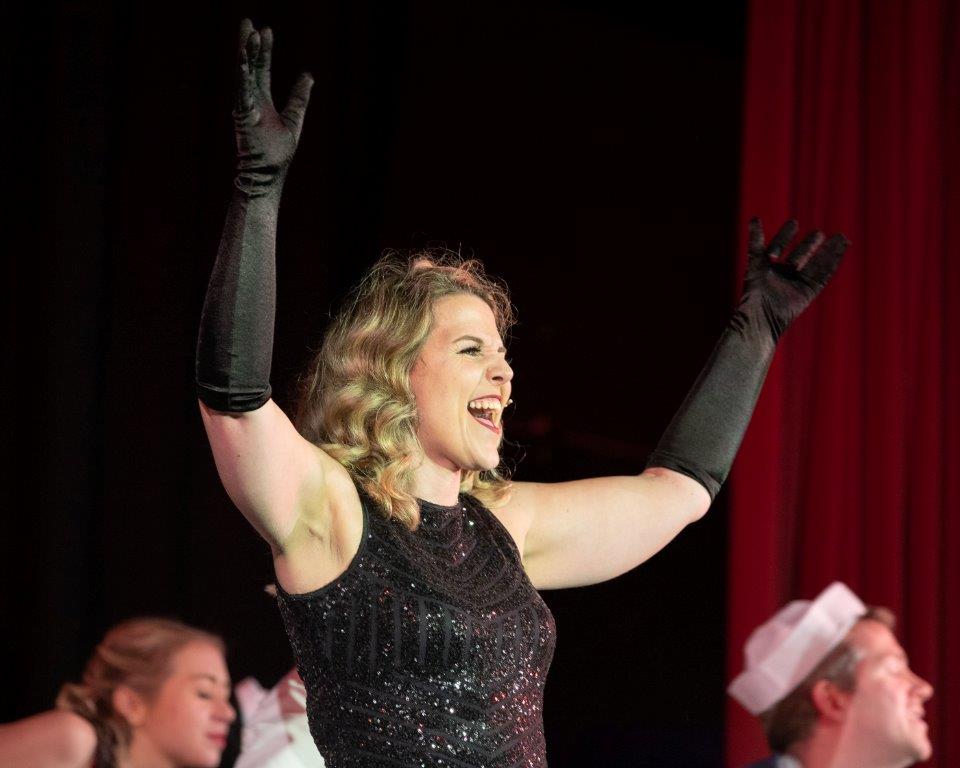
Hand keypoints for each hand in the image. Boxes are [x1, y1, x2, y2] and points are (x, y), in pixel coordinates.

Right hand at [233, 19, 313, 194]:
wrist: (268, 172)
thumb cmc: (277, 152)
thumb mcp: (294, 119)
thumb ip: (299, 97)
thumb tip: (309, 76)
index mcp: (261, 101)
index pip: (261, 70)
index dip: (263, 51)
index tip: (265, 30)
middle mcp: (251, 100)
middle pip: (249, 67)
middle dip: (249, 45)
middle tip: (249, 23)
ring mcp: (244, 106)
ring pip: (243, 74)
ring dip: (245, 54)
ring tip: (249, 33)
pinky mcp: (242, 114)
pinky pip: (241, 90)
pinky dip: (242, 74)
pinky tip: (242, 58)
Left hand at [735, 218, 848, 340]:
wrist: (761, 315)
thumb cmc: (755, 290)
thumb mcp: (755, 261)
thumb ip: (756, 240)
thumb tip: (754, 217)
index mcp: (768, 268)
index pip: (778, 246)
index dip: (785, 235)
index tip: (794, 223)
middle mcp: (783, 275)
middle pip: (800, 255)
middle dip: (809, 244)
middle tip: (818, 233)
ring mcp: (796, 284)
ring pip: (816, 263)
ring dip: (828, 250)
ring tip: (841, 237)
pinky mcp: (808, 293)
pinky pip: (823, 275)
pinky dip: (832, 262)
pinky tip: (841, 250)